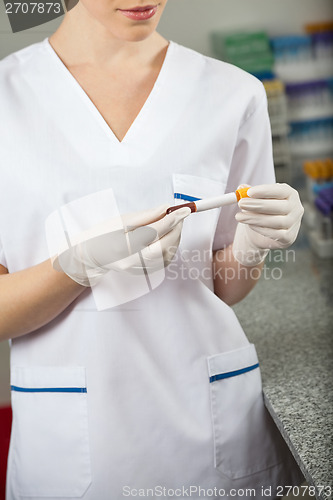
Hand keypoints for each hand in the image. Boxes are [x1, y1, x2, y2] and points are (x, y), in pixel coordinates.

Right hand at [53, 204, 190, 285]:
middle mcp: (132, 262)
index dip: (171, 219)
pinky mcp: (146, 273)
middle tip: (181, 214)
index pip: (153, 232)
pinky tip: (168, 235)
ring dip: (175, 237)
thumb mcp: (122, 220)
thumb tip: (166, 208)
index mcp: (123, 246)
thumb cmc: (105, 235)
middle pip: (164, 246)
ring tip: (173, 223)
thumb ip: (146, 216)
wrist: (94, 256)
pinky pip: (165, 260)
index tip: (184, 209)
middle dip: (176, 229)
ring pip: (168, 254)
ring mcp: (140, 270)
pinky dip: (171, 246)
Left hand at [232, 183, 303, 265]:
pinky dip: (260, 229)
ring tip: (240, 216)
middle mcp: (296, 208)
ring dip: (255, 218)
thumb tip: (241, 187)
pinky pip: (275, 234)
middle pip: (279, 206)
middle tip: (241, 204)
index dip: (265, 191)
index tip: (249, 192)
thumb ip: (250, 193)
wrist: (264, 233)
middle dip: (257, 205)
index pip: (281, 191)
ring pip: (276, 221)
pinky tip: (250, 225)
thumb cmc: (262, 212)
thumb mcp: (257, 200)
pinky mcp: (289, 237)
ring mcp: (294, 224)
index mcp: (291, 194)